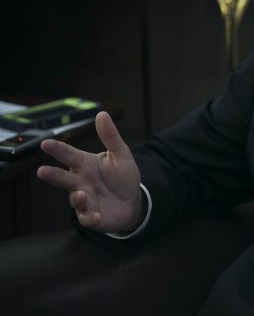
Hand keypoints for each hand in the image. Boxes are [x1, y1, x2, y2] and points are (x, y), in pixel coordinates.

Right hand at [36, 111, 142, 232]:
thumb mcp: (121, 154)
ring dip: (76, 197)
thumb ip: (110, 136)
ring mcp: (85, 200)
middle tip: (42, 171)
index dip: (58, 149)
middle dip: (53, 175)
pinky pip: (88, 218)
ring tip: (81, 194)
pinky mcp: (92, 216)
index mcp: (86, 165)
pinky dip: (90, 217)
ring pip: (75, 199)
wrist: (133, 201)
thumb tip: (101, 114)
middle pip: (64, 178)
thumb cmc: (122, 177)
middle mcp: (81, 182)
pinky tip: (96, 215)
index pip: (69, 155)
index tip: (45, 143)